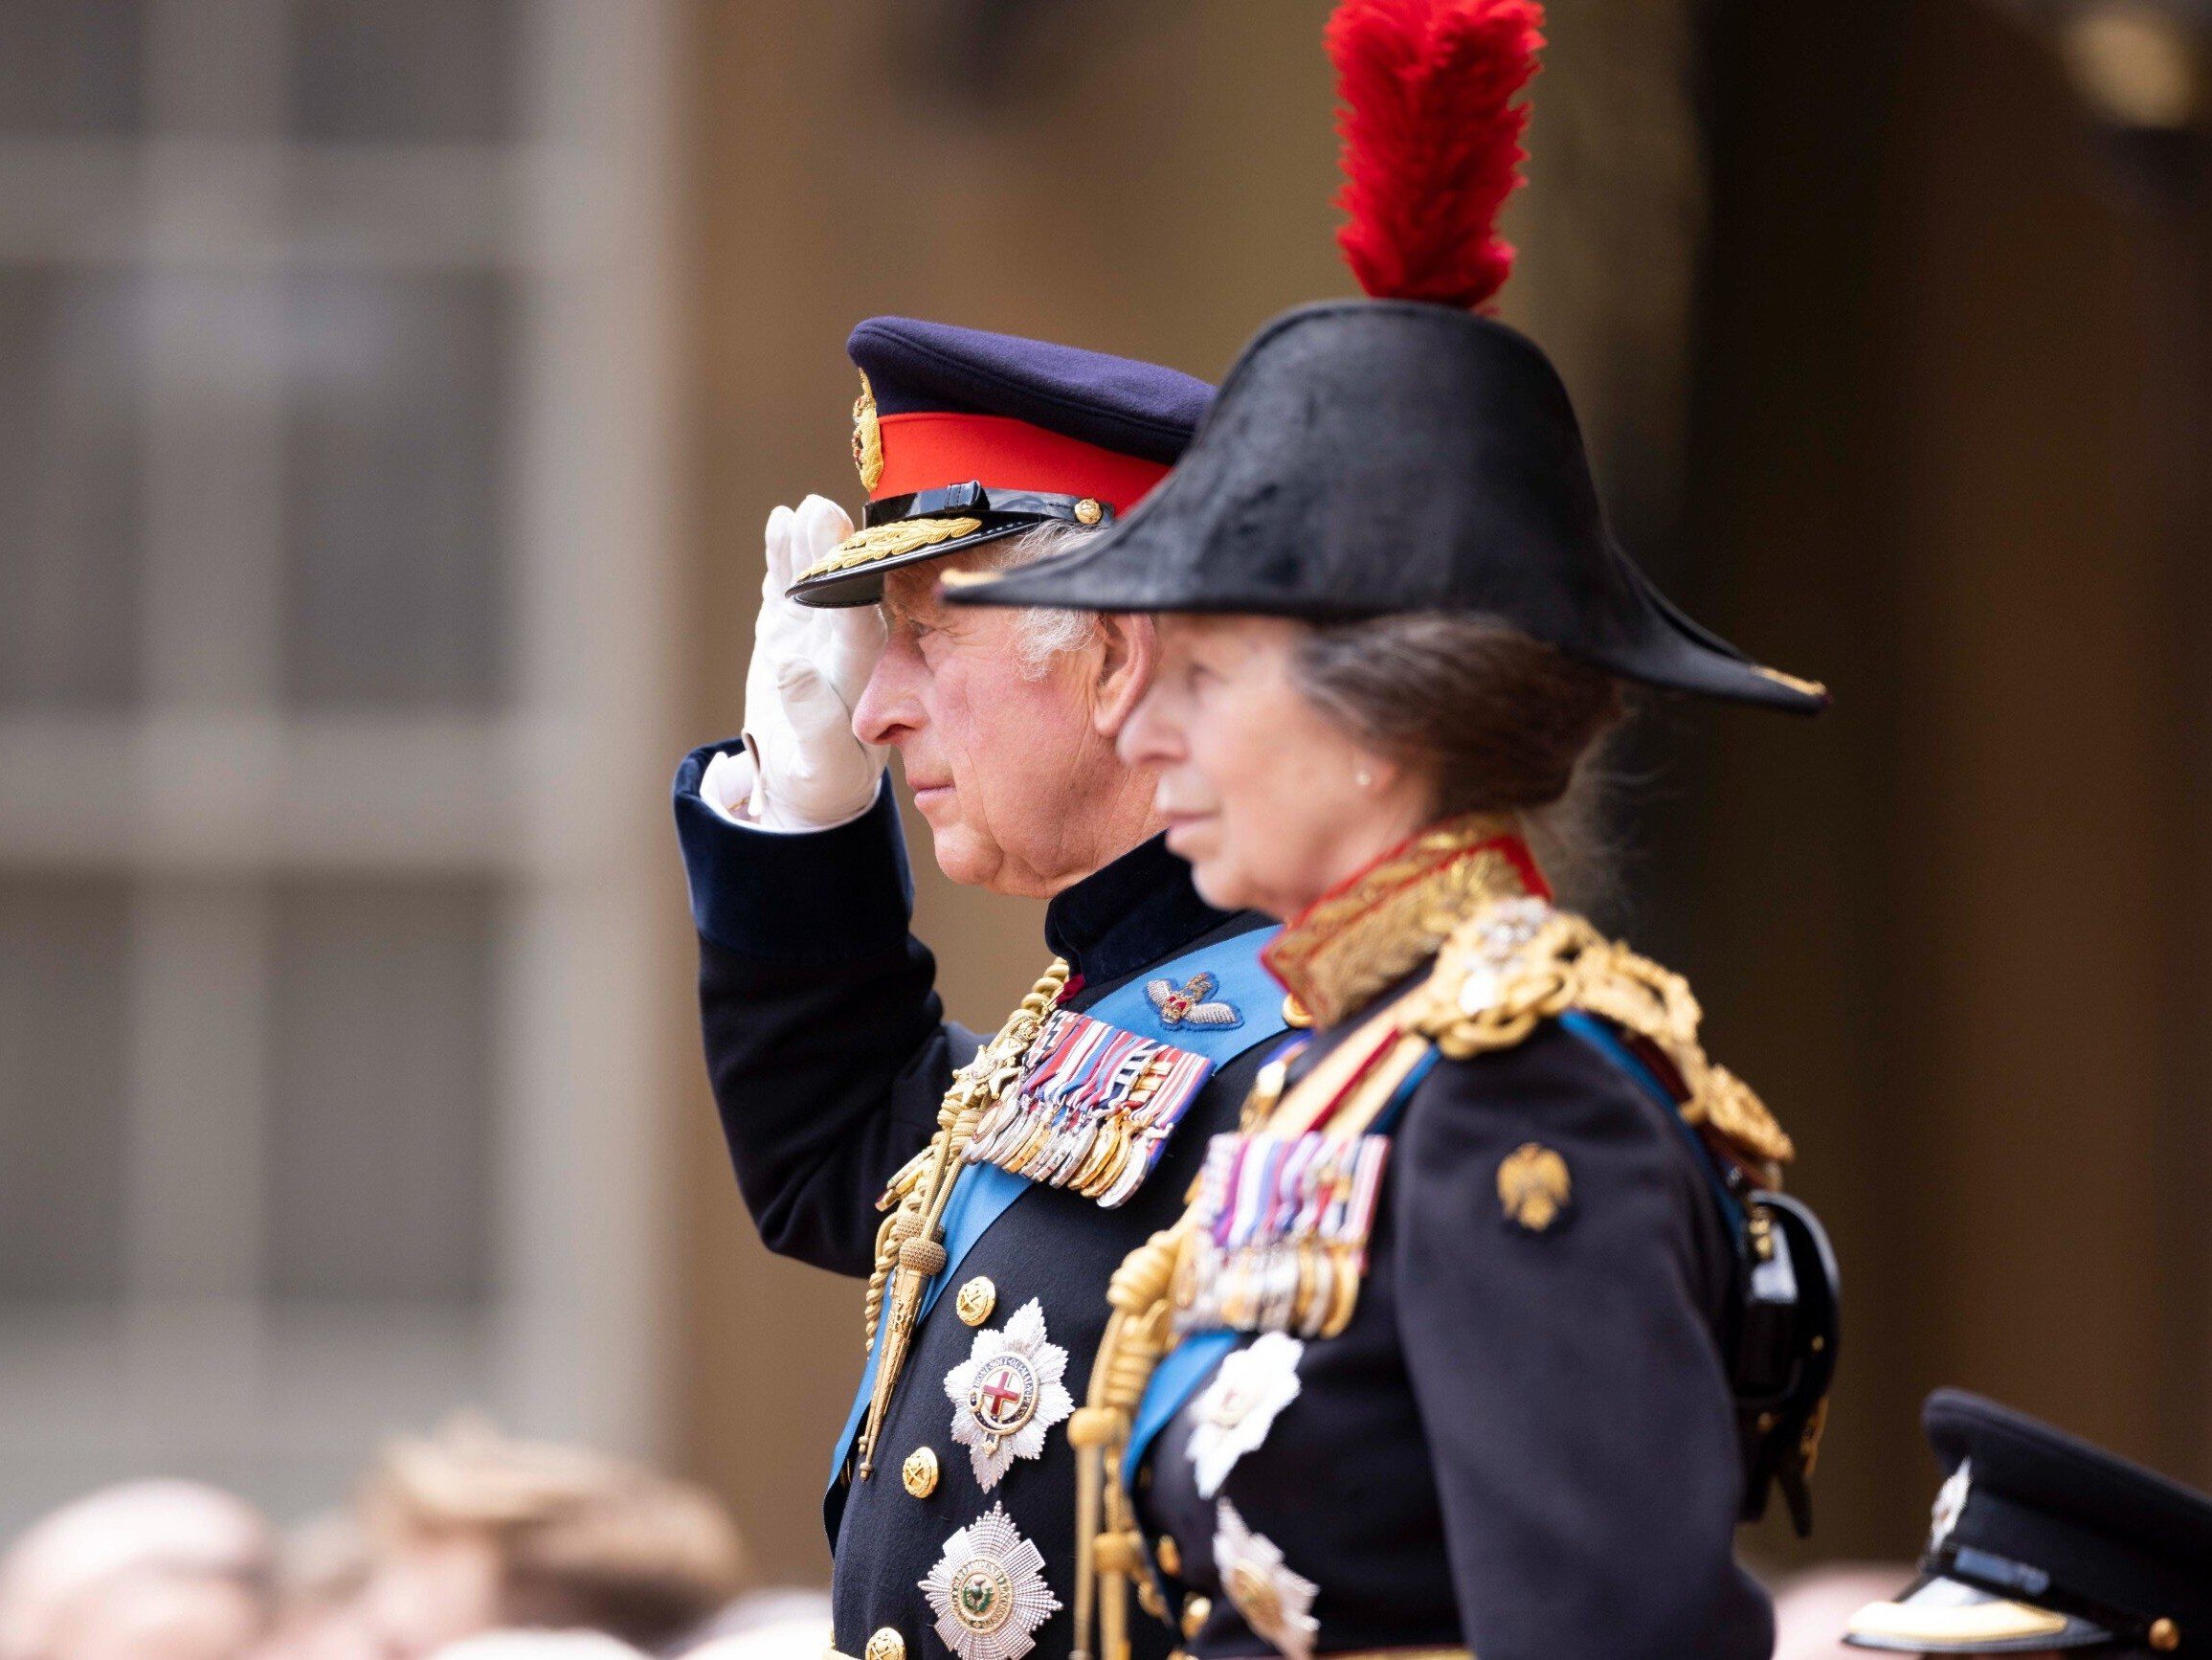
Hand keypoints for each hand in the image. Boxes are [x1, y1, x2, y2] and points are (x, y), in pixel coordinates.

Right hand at [737, 494, 888, 829]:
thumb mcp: (823, 763)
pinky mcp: (790, 630)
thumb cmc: (826, 779)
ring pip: (813, 580)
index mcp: (864, 674)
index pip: (860, 624)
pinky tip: (779, 522)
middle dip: (831, 551)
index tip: (843, 556)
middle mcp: (846, 645)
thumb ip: (813, 718)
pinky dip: (781, 556)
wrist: (808, 781)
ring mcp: (817, 633)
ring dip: (807, 543)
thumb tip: (795, 665)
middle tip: (820, 511)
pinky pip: (787, 586)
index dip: (851, 590)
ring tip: (798, 508)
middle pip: (841, 590)